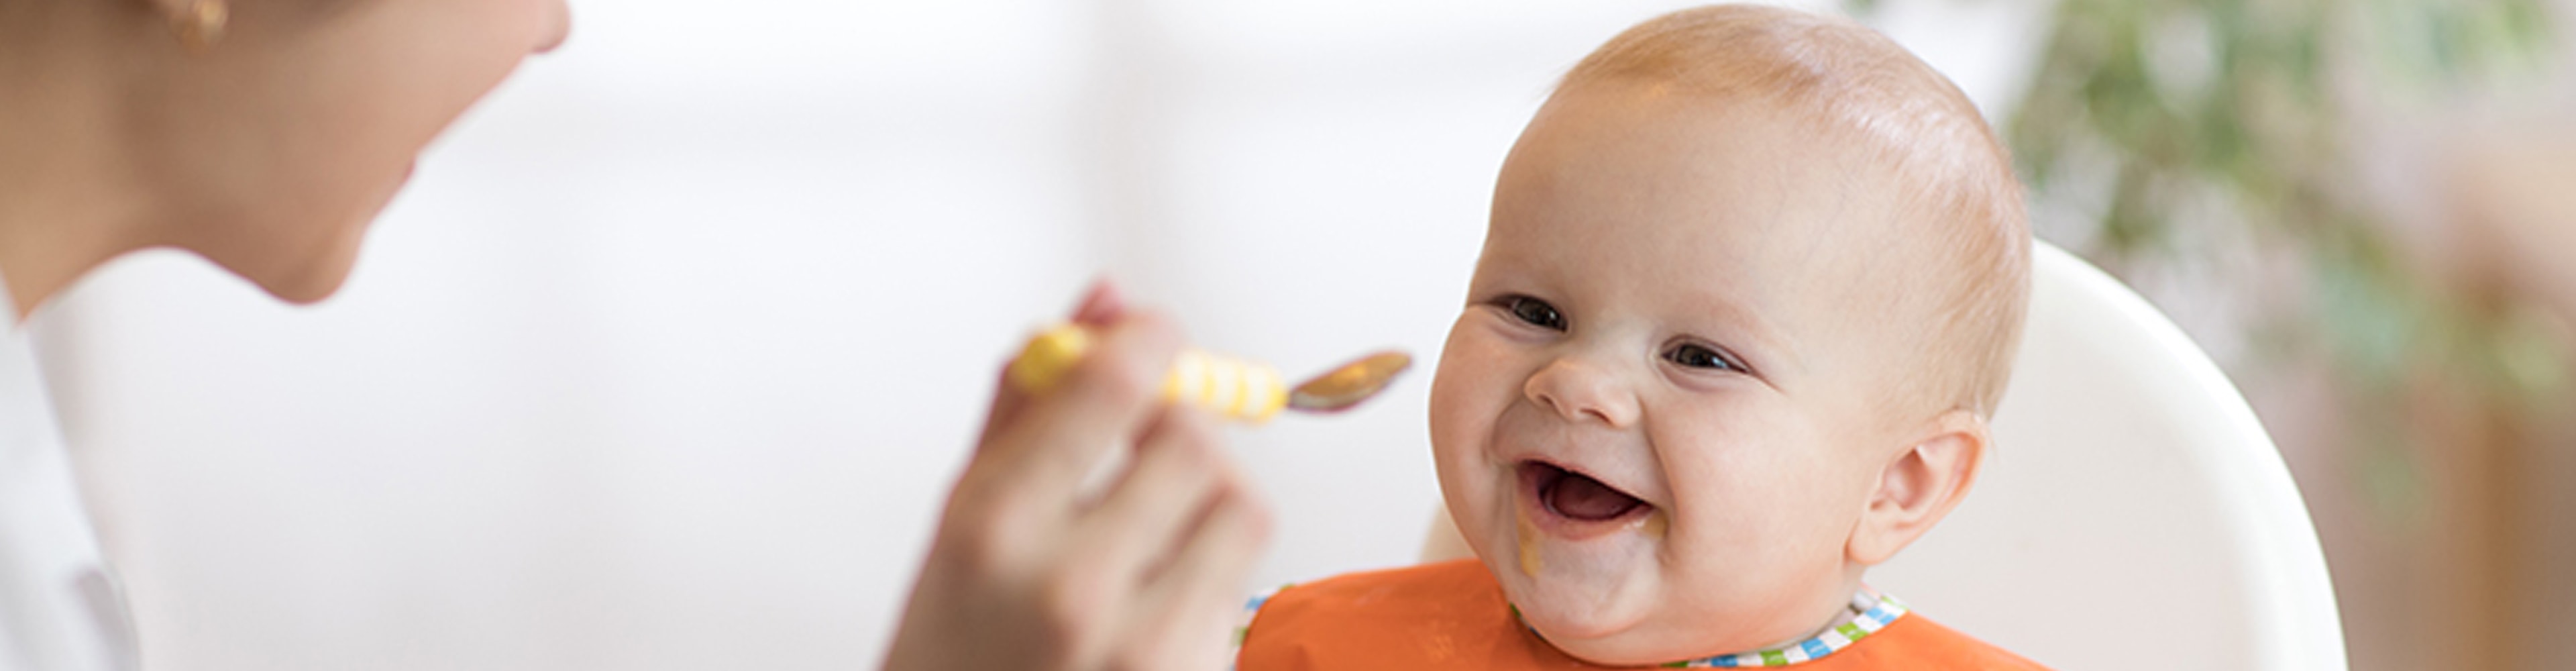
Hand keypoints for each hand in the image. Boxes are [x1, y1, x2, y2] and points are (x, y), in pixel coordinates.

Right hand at [883, 281, 1273, 670]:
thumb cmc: (952, 649)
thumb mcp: (961, 521)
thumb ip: (1028, 405)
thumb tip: (1104, 298)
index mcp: (993, 529)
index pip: (1112, 386)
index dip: (1149, 342)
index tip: (1150, 339)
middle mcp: (1069, 588)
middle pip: (1193, 440)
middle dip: (1176, 428)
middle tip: (1141, 450)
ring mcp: (1140, 650)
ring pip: (1241, 505)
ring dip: (1209, 498)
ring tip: (1154, 530)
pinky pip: (1243, 583)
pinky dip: (1213, 571)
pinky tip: (1156, 599)